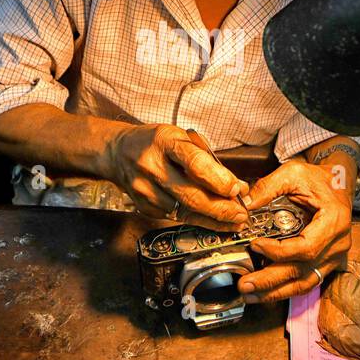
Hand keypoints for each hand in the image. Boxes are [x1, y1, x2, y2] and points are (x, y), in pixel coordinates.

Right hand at [102, 124, 249, 229]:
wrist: (118, 152)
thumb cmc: (155, 143)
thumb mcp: (180, 137)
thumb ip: (205, 159)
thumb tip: (234, 186)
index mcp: (164, 141)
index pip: (195, 163)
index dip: (219, 180)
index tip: (237, 188)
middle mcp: (152, 167)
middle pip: (191, 195)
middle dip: (221, 208)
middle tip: (241, 213)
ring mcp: (145, 190)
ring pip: (185, 212)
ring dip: (213, 219)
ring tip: (234, 220)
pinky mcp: (144, 207)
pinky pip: (177, 218)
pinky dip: (199, 221)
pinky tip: (214, 222)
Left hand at [240, 159, 352, 303]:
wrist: (340, 183)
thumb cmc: (320, 179)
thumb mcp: (294, 173)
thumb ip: (269, 187)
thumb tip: (245, 205)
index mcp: (334, 222)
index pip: (306, 248)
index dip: (278, 252)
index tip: (256, 245)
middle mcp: (338, 244)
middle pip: (303, 271)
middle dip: (271, 281)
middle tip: (245, 285)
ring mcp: (335, 257)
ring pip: (306, 283)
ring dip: (276, 292)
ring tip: (251, 295)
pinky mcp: (328, 263)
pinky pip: (308, 281)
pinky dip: (286, 289)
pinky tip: (266, 292)